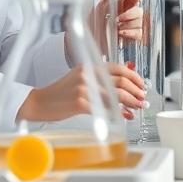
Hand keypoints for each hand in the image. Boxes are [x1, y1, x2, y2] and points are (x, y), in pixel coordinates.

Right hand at [17, 63, 146, 122]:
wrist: (40, 103)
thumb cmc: (61, 93)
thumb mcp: (81, 78)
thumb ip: (100, 79)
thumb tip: (124, 85)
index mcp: (89, 66)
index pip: (119, 68)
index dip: (134, 77)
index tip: (141, 85)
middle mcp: (88, 74)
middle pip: (121, 82)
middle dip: (136, 91)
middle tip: (142, 99)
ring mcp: (84, 88)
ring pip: (116, 95)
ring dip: (131, 102)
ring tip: (138, 107)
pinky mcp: (81, 103)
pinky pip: (106, 108)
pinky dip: (118, 112)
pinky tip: (124, 115)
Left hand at [88, 0, 144, 53]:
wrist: (92, 39)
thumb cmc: (95, 23)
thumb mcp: (97, 10)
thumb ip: (104, 0)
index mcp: (123, 4)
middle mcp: (130, 14)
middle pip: (139, 11)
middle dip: (130, 14)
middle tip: (118, 18)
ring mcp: (133, 26)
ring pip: (140, 22)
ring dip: (129, 24)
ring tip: (117, 27)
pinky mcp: (133, 37)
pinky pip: (139, 33)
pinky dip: (131, 33)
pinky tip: (121, 32)